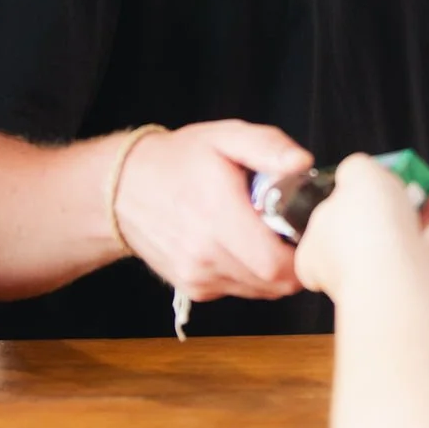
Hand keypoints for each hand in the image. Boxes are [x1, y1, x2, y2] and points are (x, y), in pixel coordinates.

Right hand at [114, 120, 310, 302]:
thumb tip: (302, 163)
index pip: (276, 264)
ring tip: (263, 234)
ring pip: (259, 290)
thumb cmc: (179, 160)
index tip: (305, 230)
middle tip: (291, 231)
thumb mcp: (225, 137)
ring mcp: (197, 275)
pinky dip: (250, 274)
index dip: (302, 254)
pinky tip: (240, 245)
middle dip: (294, 262)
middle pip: (273, 283)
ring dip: (271, 269)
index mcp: (217, 214)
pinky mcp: (193, 287)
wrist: (123, 189)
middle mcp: (205, 254)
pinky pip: (238, 289)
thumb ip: (267, 147)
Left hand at [296, 154, 428, 301]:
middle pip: (383, 234)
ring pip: (415, 254)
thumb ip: (357, 168)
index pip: (330, 226)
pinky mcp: (413, 307)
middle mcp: (347, 274)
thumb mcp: (358, 172)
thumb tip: (360, 170)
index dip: (354, 204)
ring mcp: (382, 291)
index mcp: (318, 248)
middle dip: (414, 206)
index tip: (380, 187)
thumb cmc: (368, 228)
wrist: (398, 278)